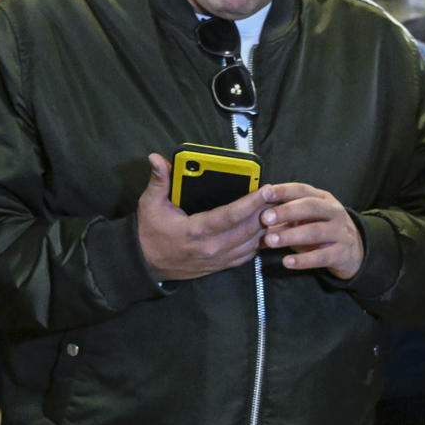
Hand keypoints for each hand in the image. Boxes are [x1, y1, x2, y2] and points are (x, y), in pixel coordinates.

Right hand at [136, 153, 267, 280]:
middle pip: (249, 229)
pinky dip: (260, 241)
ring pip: (253, 242)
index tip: (267, 189)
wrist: (146, 264)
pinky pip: (249, 254)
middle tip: (278, 195)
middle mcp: (212, 247)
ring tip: (277, 208)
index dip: (251, 202)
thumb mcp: (150, 204)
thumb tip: (157, 158)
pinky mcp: (222, 266)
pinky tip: (267, 228)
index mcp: (196, 231)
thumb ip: (159, 181)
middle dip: (266, 211)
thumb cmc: (149, 232)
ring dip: (266, 226)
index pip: (231, 215)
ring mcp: (219, 259)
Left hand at [259, 182, 363, 279]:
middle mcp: (334, 212)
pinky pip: (322, 257)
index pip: (302, 190)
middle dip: (287, 211)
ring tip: (270, 241)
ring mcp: (340, 232)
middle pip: (311, 207)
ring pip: (316, 231)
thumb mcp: (305, 219)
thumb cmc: (321, 230)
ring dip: (291, 235)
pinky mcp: (342, 253)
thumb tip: (256, 215)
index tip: (265, 193)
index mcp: (323, 199)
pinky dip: (303, 260)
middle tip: (265, 218)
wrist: (353, 250)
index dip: (284, 191)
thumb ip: (284, 217)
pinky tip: (287, 262)